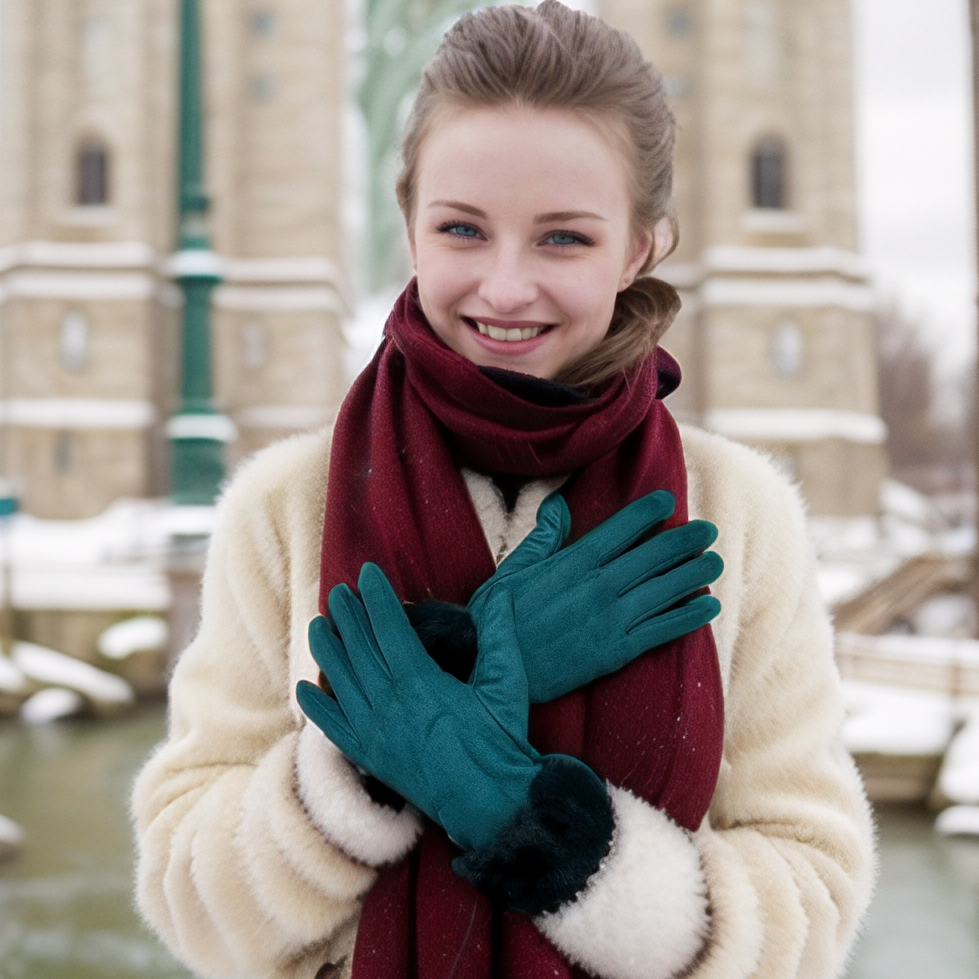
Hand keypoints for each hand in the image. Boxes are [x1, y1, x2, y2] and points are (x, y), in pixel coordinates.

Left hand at [297, 563, 594, 851]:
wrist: (491, 803)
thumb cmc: (501, 744)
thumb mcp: (506, 685)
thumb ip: (499, 636)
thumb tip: (500, 596)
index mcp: (422, 683)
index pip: (390, 628)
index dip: (377, 598)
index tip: (367, 574)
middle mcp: (391, 705)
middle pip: (359, 649)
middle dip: (348, 616)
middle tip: (338, 591)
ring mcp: (376, 733)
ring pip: (341, 682)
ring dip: (327, 650)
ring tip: (318, 624)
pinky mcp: (372, 759)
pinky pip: (334, 729)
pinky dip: (316, 707)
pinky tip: (304, 687)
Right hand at [467, 491, 722, 702]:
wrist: (488, 668)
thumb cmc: (495, 619)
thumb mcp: (512, 569)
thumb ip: (543, 537)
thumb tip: (559, 504)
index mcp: (572, 563)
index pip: (620, 529)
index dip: (647, 513)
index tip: (668, 501)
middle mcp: (597, 588)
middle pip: (652, 557)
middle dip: (684, 541)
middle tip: (708, 530)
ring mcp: (609, 621)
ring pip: (664, 591)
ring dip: (694, 574)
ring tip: (715, 561)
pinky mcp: (614, 653)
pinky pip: (661, 631)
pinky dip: (689, 617)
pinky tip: (708, 606)